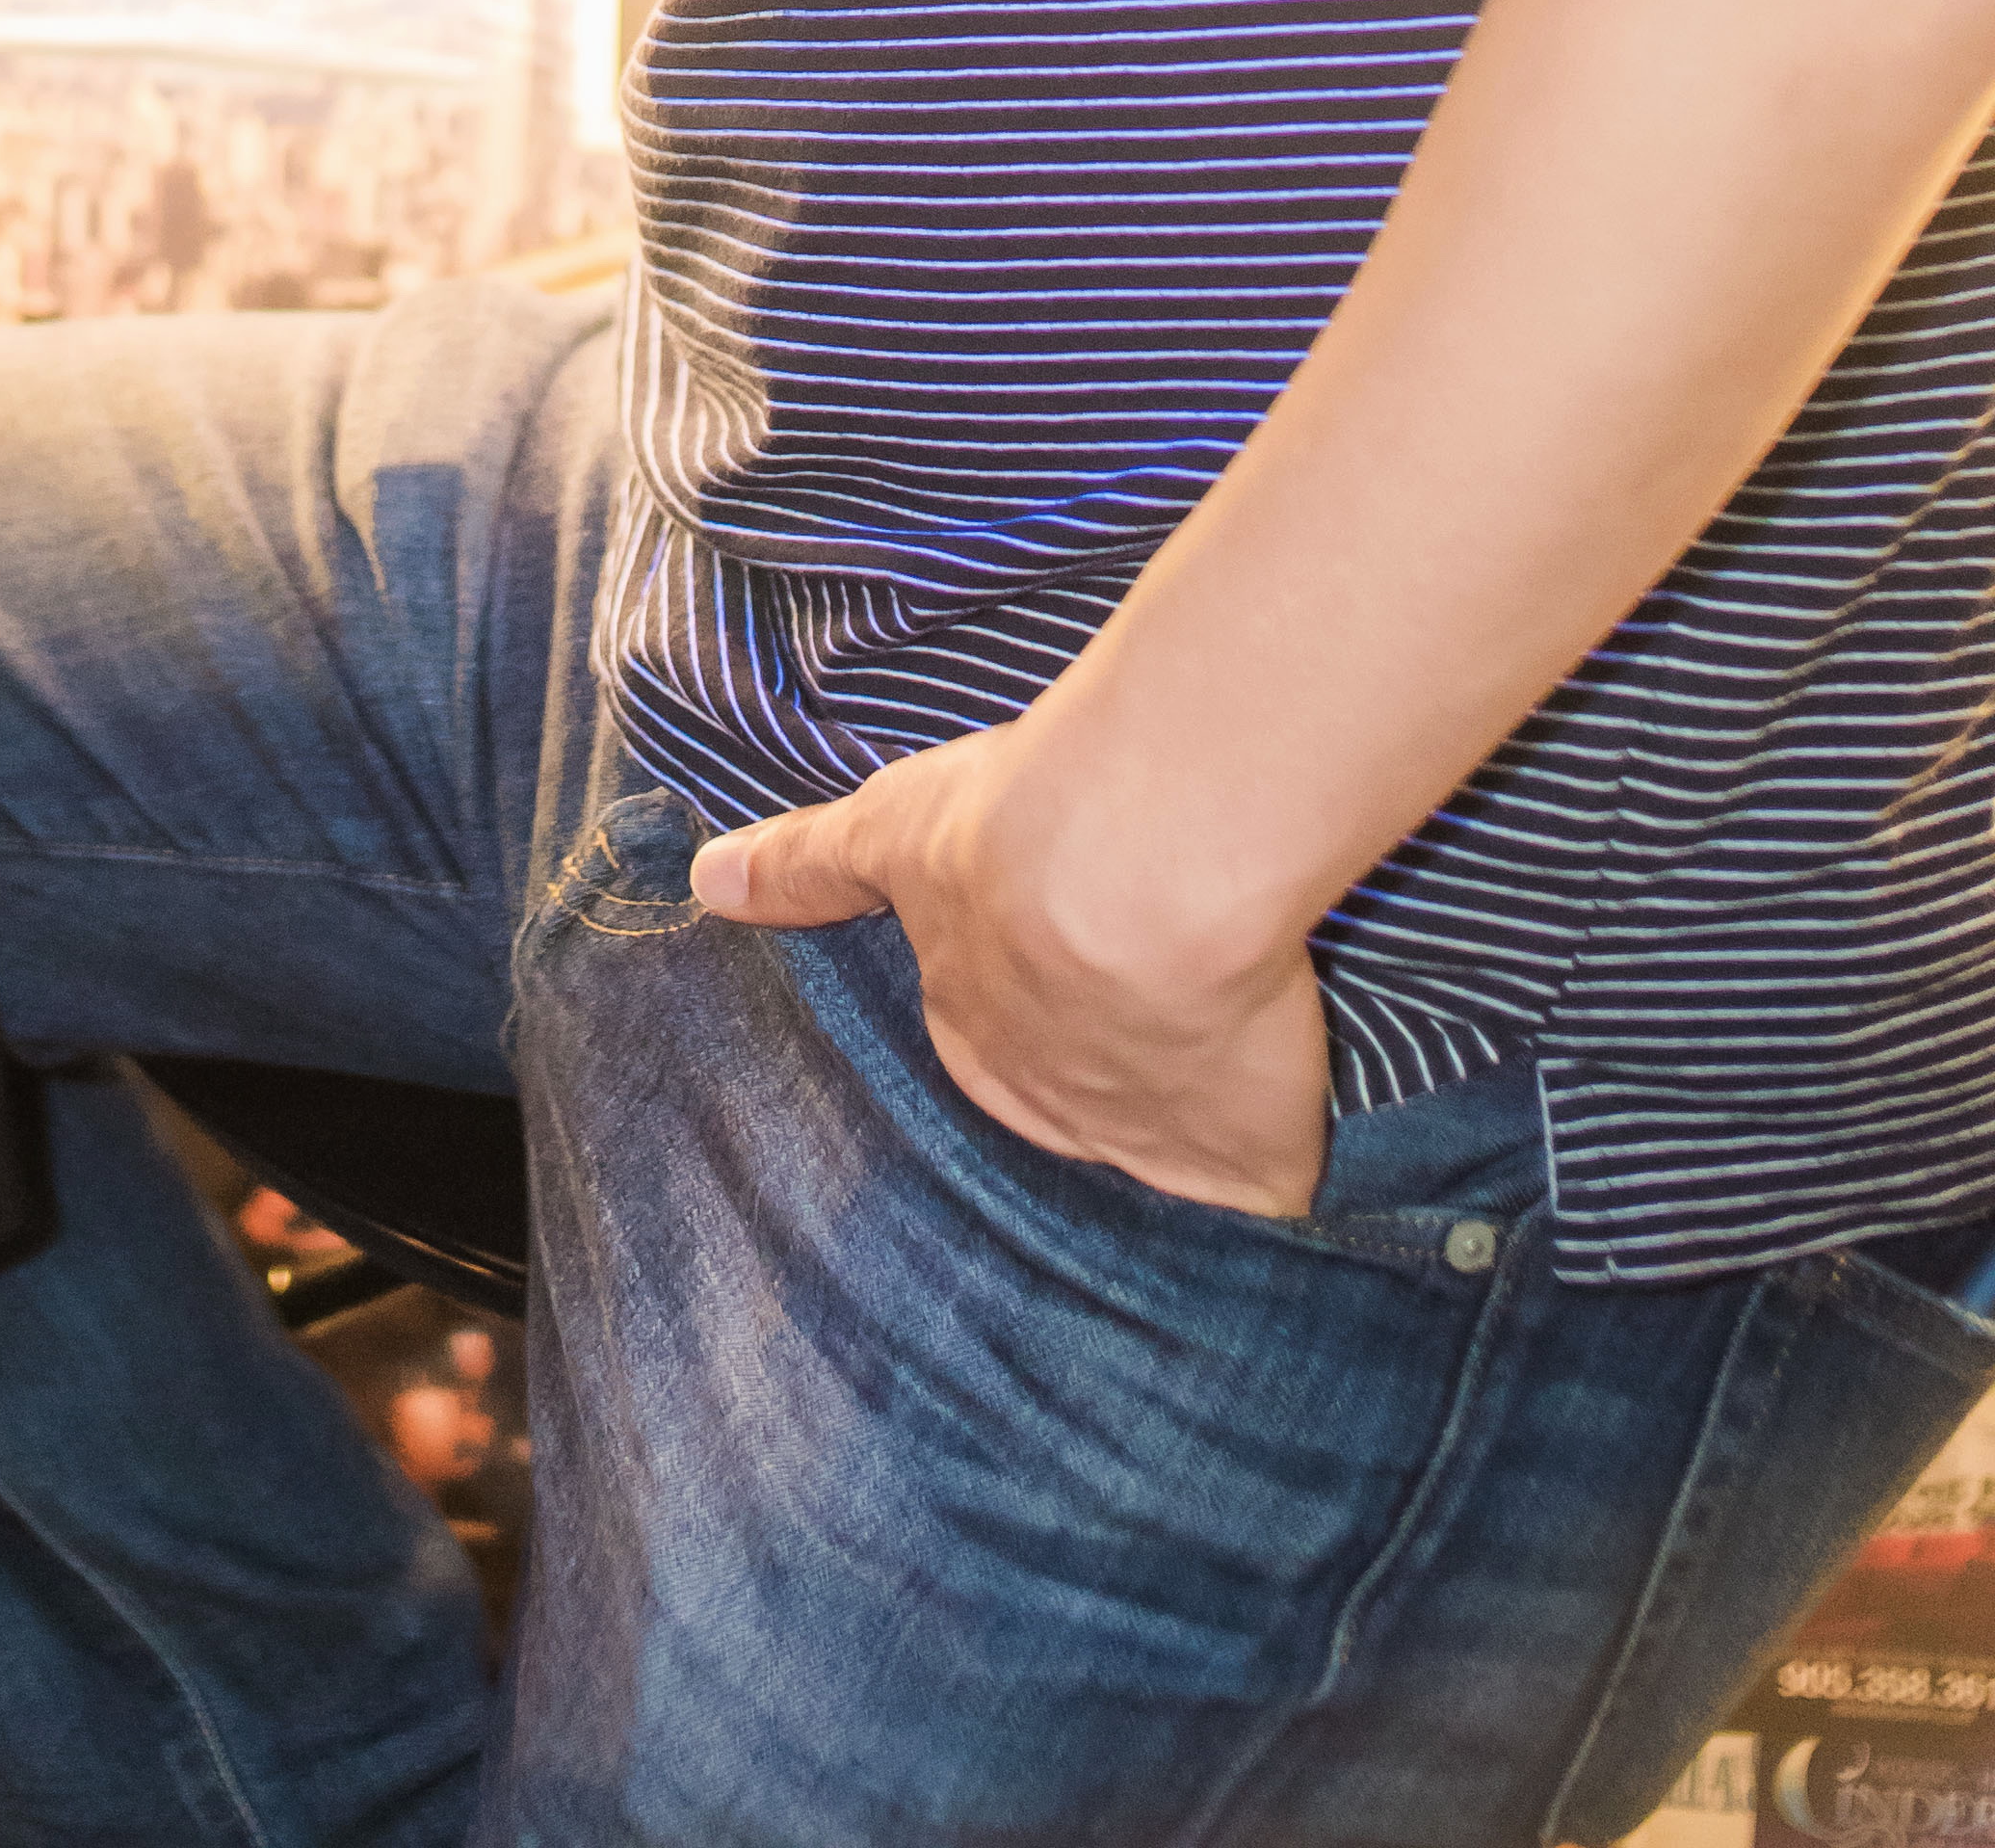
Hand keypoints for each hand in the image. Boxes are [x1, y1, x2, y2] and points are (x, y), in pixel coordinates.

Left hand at [689, 716, 1333, 1220]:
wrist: (1134, 867)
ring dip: (1196, 1117)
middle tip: (1152, 1023)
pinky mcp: (1250, 1169)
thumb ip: (807, 864)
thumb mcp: (890, 827)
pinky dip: (1290, 1170)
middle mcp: (1053, 1111)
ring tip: (1235, 1081)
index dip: (1031, 1004)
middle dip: (1105, 1081)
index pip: (993, 1044)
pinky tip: (1309, 1157)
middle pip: (1079, 1110)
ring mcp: (1151, 1153)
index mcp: (974, 1036)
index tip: (1066, 973)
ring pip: (1173, 1152)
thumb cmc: (1008, 829)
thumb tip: (706, 884)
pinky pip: (1274, 1188)